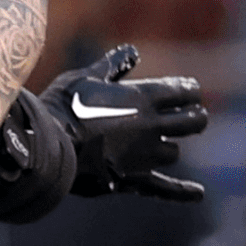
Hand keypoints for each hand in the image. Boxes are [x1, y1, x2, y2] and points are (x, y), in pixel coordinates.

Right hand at [39, 44, 209, 200]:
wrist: (46, 145)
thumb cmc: (62, 105)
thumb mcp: (86, 77)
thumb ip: (113, 66)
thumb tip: (132, 51)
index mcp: (144, 97)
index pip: (184, 92)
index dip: (190, 90)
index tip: (190, 90)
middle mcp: (152, 126)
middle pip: (193, 122)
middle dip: (196, 117)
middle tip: (194, 114)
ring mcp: (146, 155)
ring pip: (174, 152)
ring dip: (170, 146)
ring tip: (163, 142)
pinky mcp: (133, 178)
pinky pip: (165, 188)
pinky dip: (183, 192)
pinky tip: (198, 194)